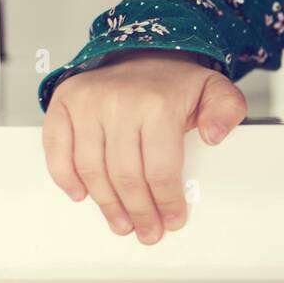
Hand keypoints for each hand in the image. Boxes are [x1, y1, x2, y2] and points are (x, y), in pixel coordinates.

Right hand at [41, 49, 247, 243]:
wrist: (141, 51)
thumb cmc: (174, 82)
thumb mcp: (215, 89)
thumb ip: (227, 110)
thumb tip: (215, 135)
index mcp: (158, 103)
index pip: (160, 169)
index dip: (167, 201)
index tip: (172, 220)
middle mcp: (119, 103)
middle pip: (125, 175)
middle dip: (138, 212)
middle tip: (147, 231)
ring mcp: (87, 103)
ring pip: (92, 169)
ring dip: (106, 204)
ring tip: (120, 223)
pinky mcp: (64, 104)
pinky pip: (56, 149)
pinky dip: (65, 177)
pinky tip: (82, 196)